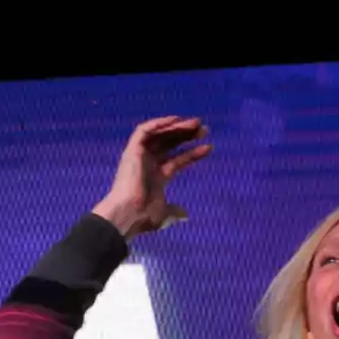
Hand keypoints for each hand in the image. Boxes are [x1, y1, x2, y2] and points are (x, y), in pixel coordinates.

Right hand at [92, 116, 211, 239]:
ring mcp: (139, 157)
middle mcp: (148, 164)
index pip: (178, 160)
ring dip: (177, 127)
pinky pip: (144, 131)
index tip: (209, 147)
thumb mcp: (165, 215)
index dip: (193, 153)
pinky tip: (176, 121)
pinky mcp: (132, 150)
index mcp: (157, 177)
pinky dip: (158, 123)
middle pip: (170, 144)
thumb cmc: (144, 217)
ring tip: (196, 123)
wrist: (129, 214)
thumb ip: (174, 212)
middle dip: (187, 135)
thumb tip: (185, 215)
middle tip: (205, 129)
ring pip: (159, 135)